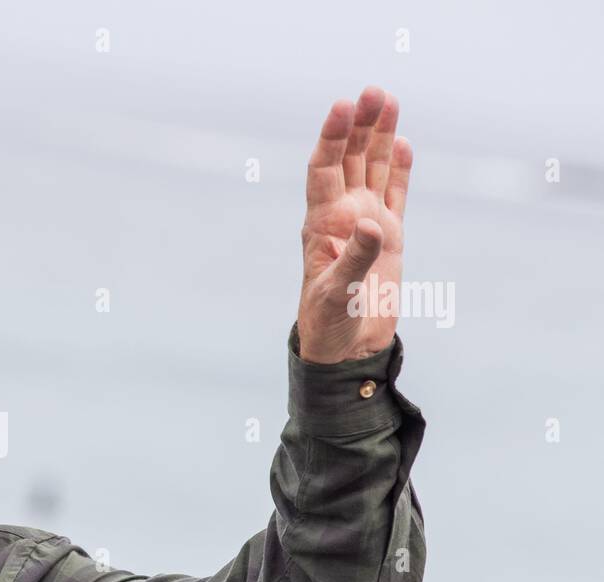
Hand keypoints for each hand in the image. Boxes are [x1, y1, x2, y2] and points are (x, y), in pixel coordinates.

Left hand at [296, 86, 412, 363]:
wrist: (345, 348)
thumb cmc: (330, 323)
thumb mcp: (339, 293)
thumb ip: (355, 258)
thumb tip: (371, 224)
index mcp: (322, 225)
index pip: (323, 170)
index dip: (331, 138)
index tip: (342, 106)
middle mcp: (342, 217)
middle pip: (349, 160)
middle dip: (358, 126)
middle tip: (373, 91)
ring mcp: (365, 224)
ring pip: (371, 170)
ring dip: (378, 136)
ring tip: (386, 99)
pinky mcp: (388, 238)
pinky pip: (394, 194)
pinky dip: (398, 169)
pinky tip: (401, 142)